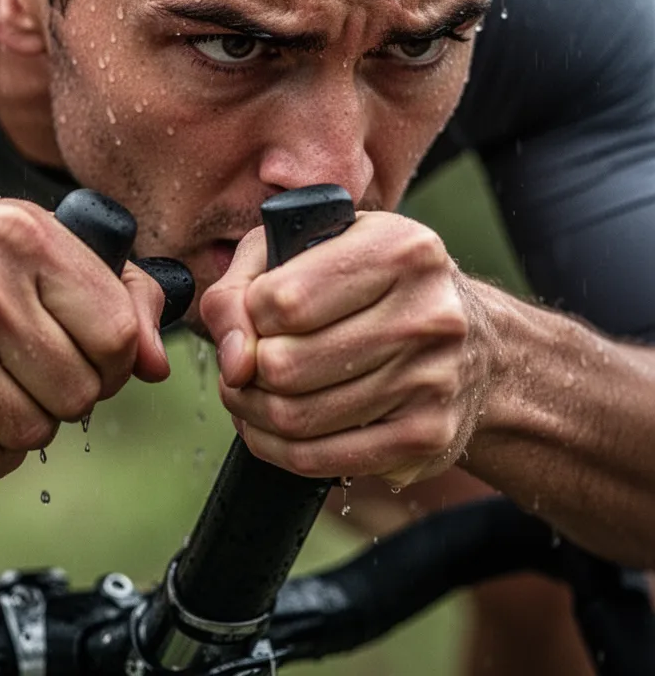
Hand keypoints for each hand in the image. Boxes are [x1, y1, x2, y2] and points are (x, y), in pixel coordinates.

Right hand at [0, 199, 167, 478]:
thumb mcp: (28, 252)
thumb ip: (115, 294)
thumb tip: (155, 362)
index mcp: (24, 235)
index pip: (115, 333)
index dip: (109, 363)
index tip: (81, 358)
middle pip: (79, 391)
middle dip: (61, 397)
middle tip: (23, 374)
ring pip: (32, 430)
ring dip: (18, 426)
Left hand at [200, 212, 493, 486]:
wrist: (474, 343)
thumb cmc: (370, 287)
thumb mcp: (302, 252)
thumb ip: (241, 287)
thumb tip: (232, 360)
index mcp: (399, 249)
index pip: (280, 301)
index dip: (248, 317)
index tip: (257, 320)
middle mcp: (427, 312)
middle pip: (284, 366)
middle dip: (247, 372)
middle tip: (246, 368)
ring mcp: (432, 379)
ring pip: (295, 417)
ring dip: (254, 412)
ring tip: (254, 395)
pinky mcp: (426, 436)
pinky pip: (318, 459)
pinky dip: (277, 448)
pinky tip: (274, 428)